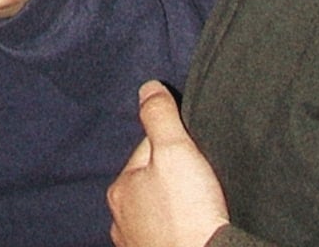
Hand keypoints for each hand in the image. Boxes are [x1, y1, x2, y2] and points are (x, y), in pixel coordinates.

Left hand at [107, 80, 229, 246]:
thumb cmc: (188, 213)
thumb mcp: (176, 151)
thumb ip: (160, 116)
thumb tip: (148, 88)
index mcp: (120, 188)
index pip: (146, 150)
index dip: (172, 145)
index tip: (193, 153)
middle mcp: (120, 218)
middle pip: (149, 182)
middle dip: (171, 178)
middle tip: (199, 181)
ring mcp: (135, 242)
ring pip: (156, 211)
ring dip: (173, 206)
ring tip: (197, 205)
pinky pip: (164, 235)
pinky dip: (176, 229)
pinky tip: (191, 228)